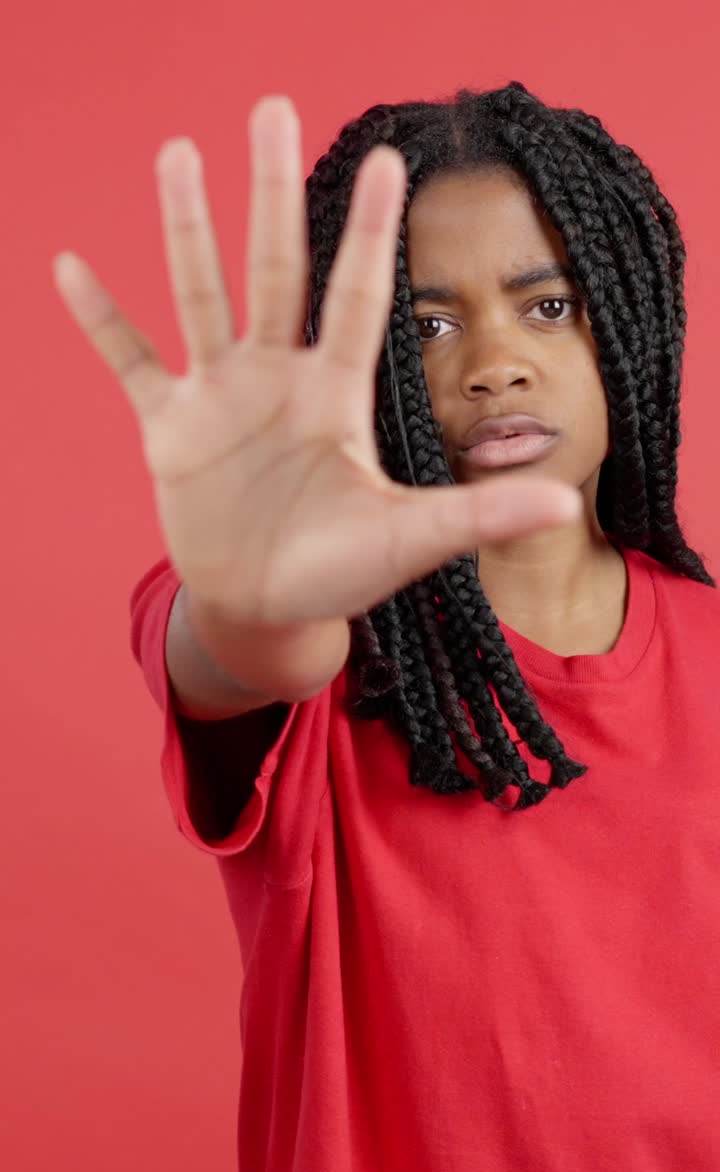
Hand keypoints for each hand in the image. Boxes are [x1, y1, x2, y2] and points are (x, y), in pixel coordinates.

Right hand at [53, 96, 580, 634]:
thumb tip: (565, 508)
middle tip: (272, 107)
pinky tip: (70, 266)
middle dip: (271, 193)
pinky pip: (131, 361)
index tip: (386, 157)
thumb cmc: (340, 571)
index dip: (365, 231)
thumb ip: (475, 515)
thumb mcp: (409, 541)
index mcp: (335, 393)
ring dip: (188, 229)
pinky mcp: (169, 427)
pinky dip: (101, 320)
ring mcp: (220, 397)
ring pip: (201, 295)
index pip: (355, 297)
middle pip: (275, 269)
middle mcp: (277, 378)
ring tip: (178, 152)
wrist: (267, 605)